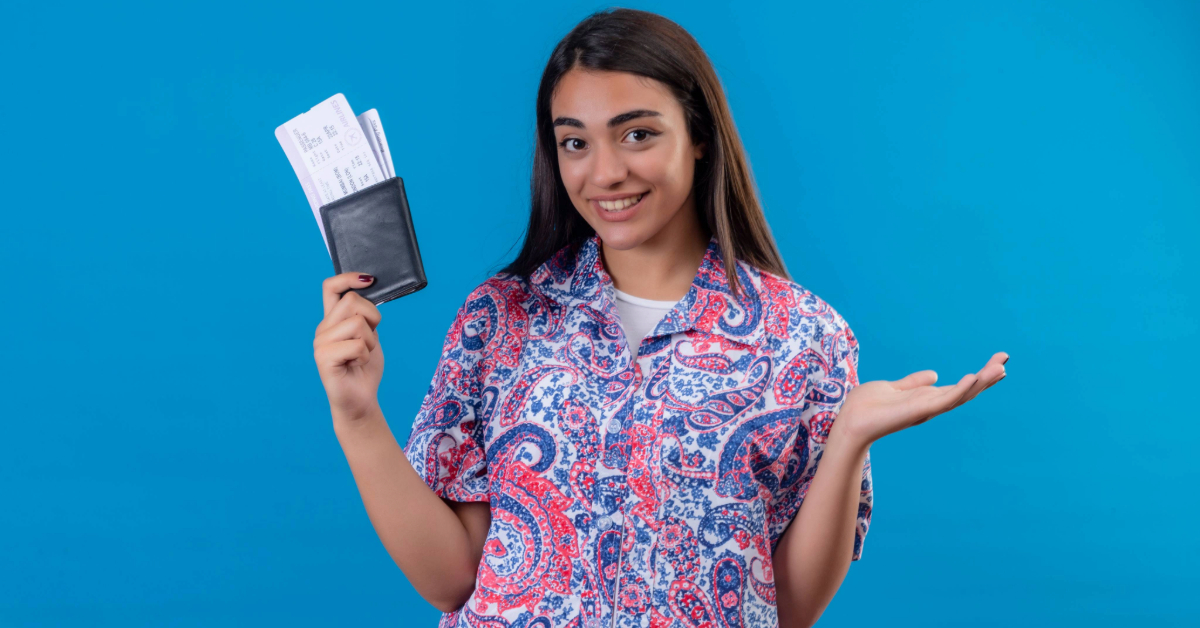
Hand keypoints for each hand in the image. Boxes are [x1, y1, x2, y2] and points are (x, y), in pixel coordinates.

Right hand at [313, 272, 384, 422]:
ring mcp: (320, 343)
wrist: (360, 400)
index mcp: (332, 320)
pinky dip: (365, 355)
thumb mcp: (370, 335)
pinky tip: (356, 364)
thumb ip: (365, 316)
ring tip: (361, 355)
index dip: (348, 278)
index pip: (331, 287)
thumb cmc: (364, 368)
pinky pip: (357, 345)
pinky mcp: (324, 358)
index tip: (369, 280)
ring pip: (357, 323)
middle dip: (372, 318)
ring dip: (370, 341)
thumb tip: (370, 289)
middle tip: (369, 340)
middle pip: (352, 301)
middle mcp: (322, 328)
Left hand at [835, 352, 1008, 446]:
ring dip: (982, 382)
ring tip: (1000, 368)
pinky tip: (973, 377)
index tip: (998, 362)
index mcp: (927, 399)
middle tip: (1005, 359)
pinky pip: (945, 400)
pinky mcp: (919, 411)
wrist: (850, 422)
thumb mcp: (893, 387)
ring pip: (962, 396)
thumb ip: (913, 382)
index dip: (979, 376)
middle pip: (967, 391)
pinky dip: (960, 389)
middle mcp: (931, 406)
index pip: (959, 387)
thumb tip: (934, 374)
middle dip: (987, 377)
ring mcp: (927, 409)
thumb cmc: (866, 407)